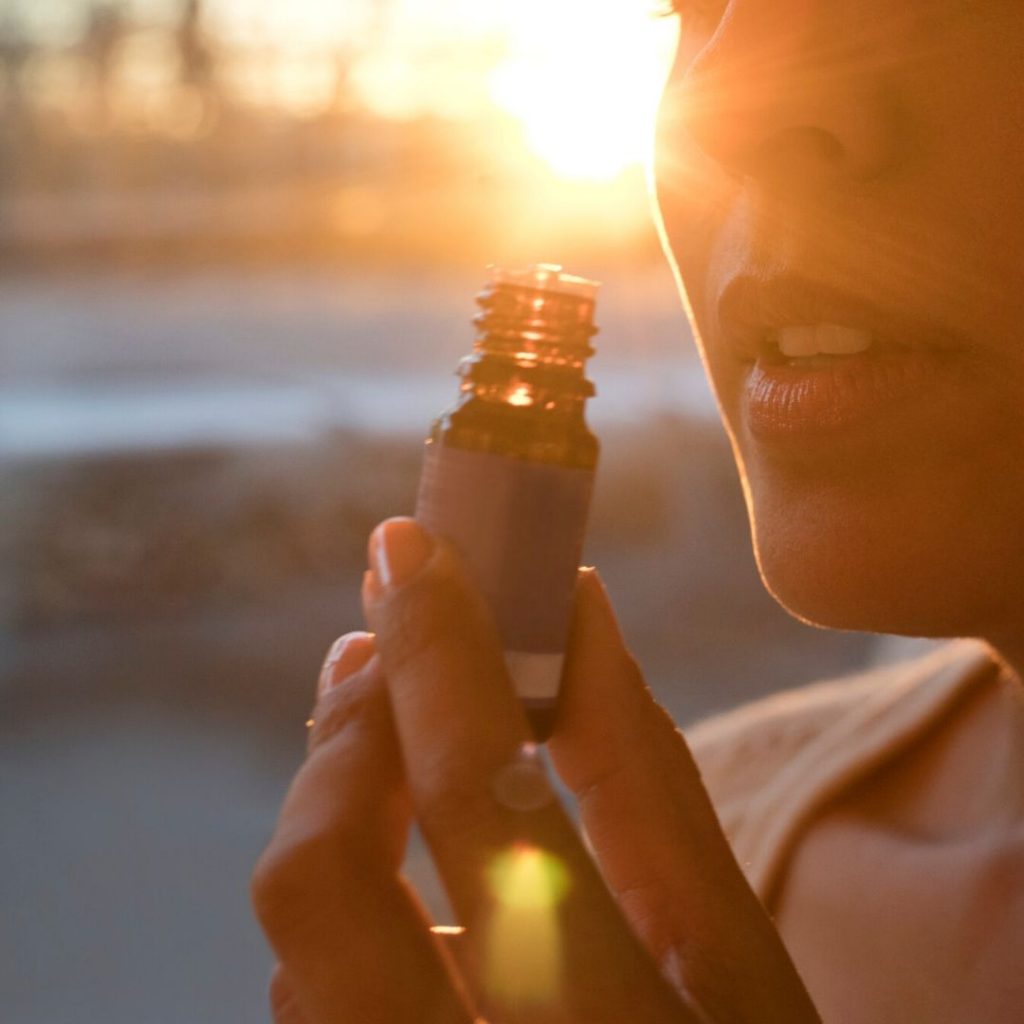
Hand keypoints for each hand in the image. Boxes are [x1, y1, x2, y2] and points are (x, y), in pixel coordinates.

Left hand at [251, 517, 821, 1022]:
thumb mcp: (736, 953)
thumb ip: (644, 771)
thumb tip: (573, 606)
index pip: (486, 800)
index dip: (441, 652)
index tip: (409, 545)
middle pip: (322, 885)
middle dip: (347, 732)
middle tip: (385, 642)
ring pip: (296, 948)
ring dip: (336, 808)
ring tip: (393, 731)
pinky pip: (314, 1000)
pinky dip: (348, 904)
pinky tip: (406, 870)